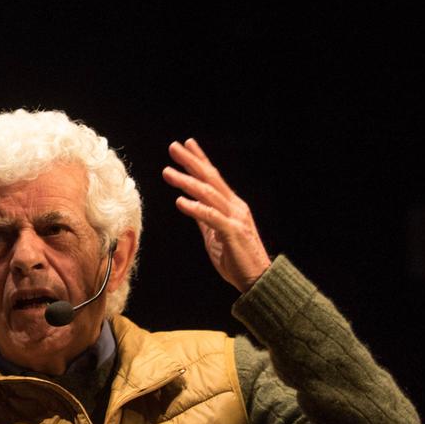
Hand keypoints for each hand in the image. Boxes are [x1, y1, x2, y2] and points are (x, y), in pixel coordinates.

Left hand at [163, 137, 270, 292]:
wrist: (257, 279)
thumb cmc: (237, 258)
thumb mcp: (215, 234)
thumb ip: (205, 218)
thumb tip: (189, 203)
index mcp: (231, 205)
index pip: (214, 177)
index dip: (200, 160)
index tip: (186, 144)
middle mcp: (235, 207)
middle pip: (211, 179)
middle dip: (191, 161)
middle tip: (173, 146)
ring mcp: (235, 218)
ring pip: (208, 194)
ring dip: (187, 182)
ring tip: (168, 172)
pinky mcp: (233, 233)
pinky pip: (211, 217)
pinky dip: (195, 208)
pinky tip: (180, 202)